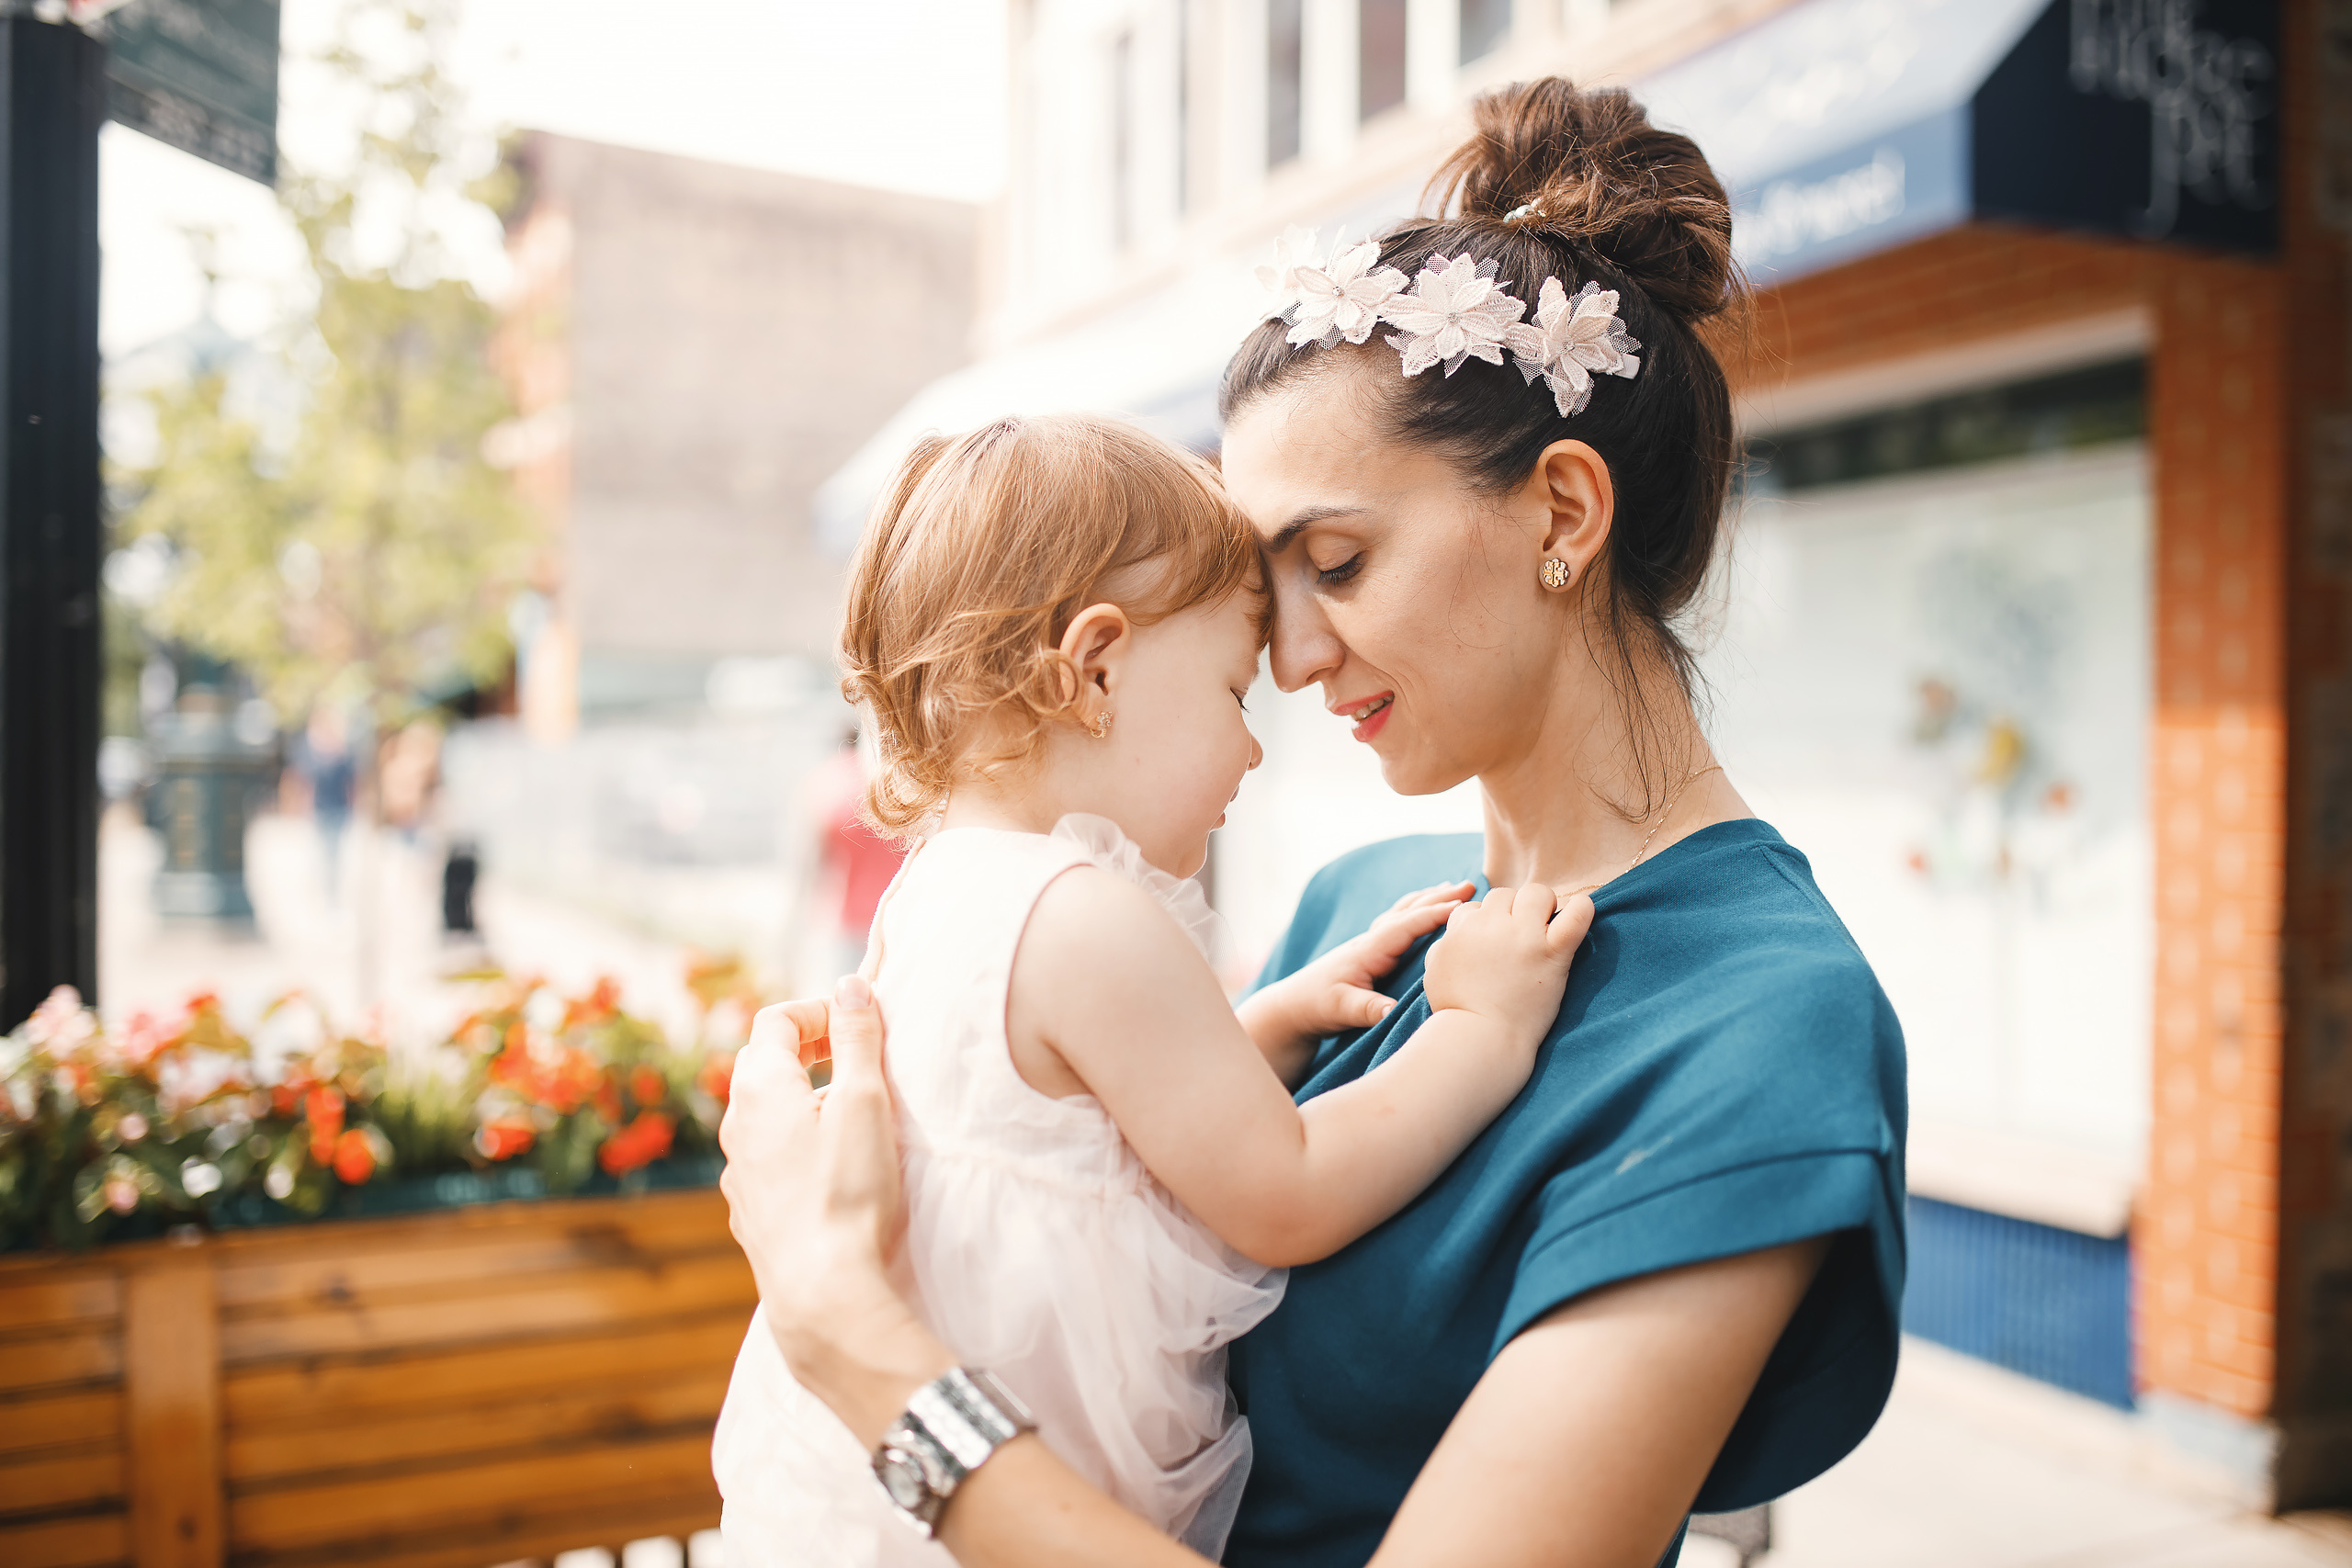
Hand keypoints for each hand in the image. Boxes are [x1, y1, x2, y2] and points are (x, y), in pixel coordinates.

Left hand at [719, 977, 949, 1445]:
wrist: (821, 1291)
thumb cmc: (847, 1191)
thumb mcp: (864, 1101)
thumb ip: (858, 1038)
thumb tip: (851, 984)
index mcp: (760, 1088)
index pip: (774, 1021)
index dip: (817, 1011)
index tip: (858, 1021)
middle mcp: (736, 1125)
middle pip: (761, 1064)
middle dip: (808, 1050)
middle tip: (856, 1057)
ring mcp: (739, 1173)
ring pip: (763, 1115)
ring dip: (803, 1099)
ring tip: (851, 1114)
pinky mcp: (751, 1212)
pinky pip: (767, 1159)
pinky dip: (796, 1143)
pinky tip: (832, 1168)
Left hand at [1271, 880, 1475, 1035]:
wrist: (1293, 1006)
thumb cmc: (1317, 1005)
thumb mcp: (1343, 1010)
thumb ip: (1369, 1010)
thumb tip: (1393, 1012)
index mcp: (1368, 949)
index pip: (1406, 926)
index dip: (1434, 916)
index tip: (1463, 907)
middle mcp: (1370, 939)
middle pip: (1409, 910)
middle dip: (1440, 897)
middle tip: (1470, 885)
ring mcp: (1370, 942)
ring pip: (1404, 912)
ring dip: (1429, 898)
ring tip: (1454, 887)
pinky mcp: (1370, 950)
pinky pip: (1399, 921)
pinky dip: (1417, 910)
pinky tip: (1426, 909)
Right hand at [1422, 884, 1593, 1049]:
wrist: (1482, 1039)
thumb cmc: (1456, 1011)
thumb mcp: (1434, 971)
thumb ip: (1444, 944)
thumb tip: (1457, 929)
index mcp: (1463, 929)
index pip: (1474, 907)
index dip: (1484, 925)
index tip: (1492, 946)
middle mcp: (1491, 925)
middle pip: (1504, 895)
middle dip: (1512, 912)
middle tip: (1520, 939)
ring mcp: (1524, 937)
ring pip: (1537, 893)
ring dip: (1542, 907)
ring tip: (1545, 930)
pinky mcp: (1553, 953)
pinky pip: (1576, 915)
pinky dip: (1582, 908)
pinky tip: (1581, 911)